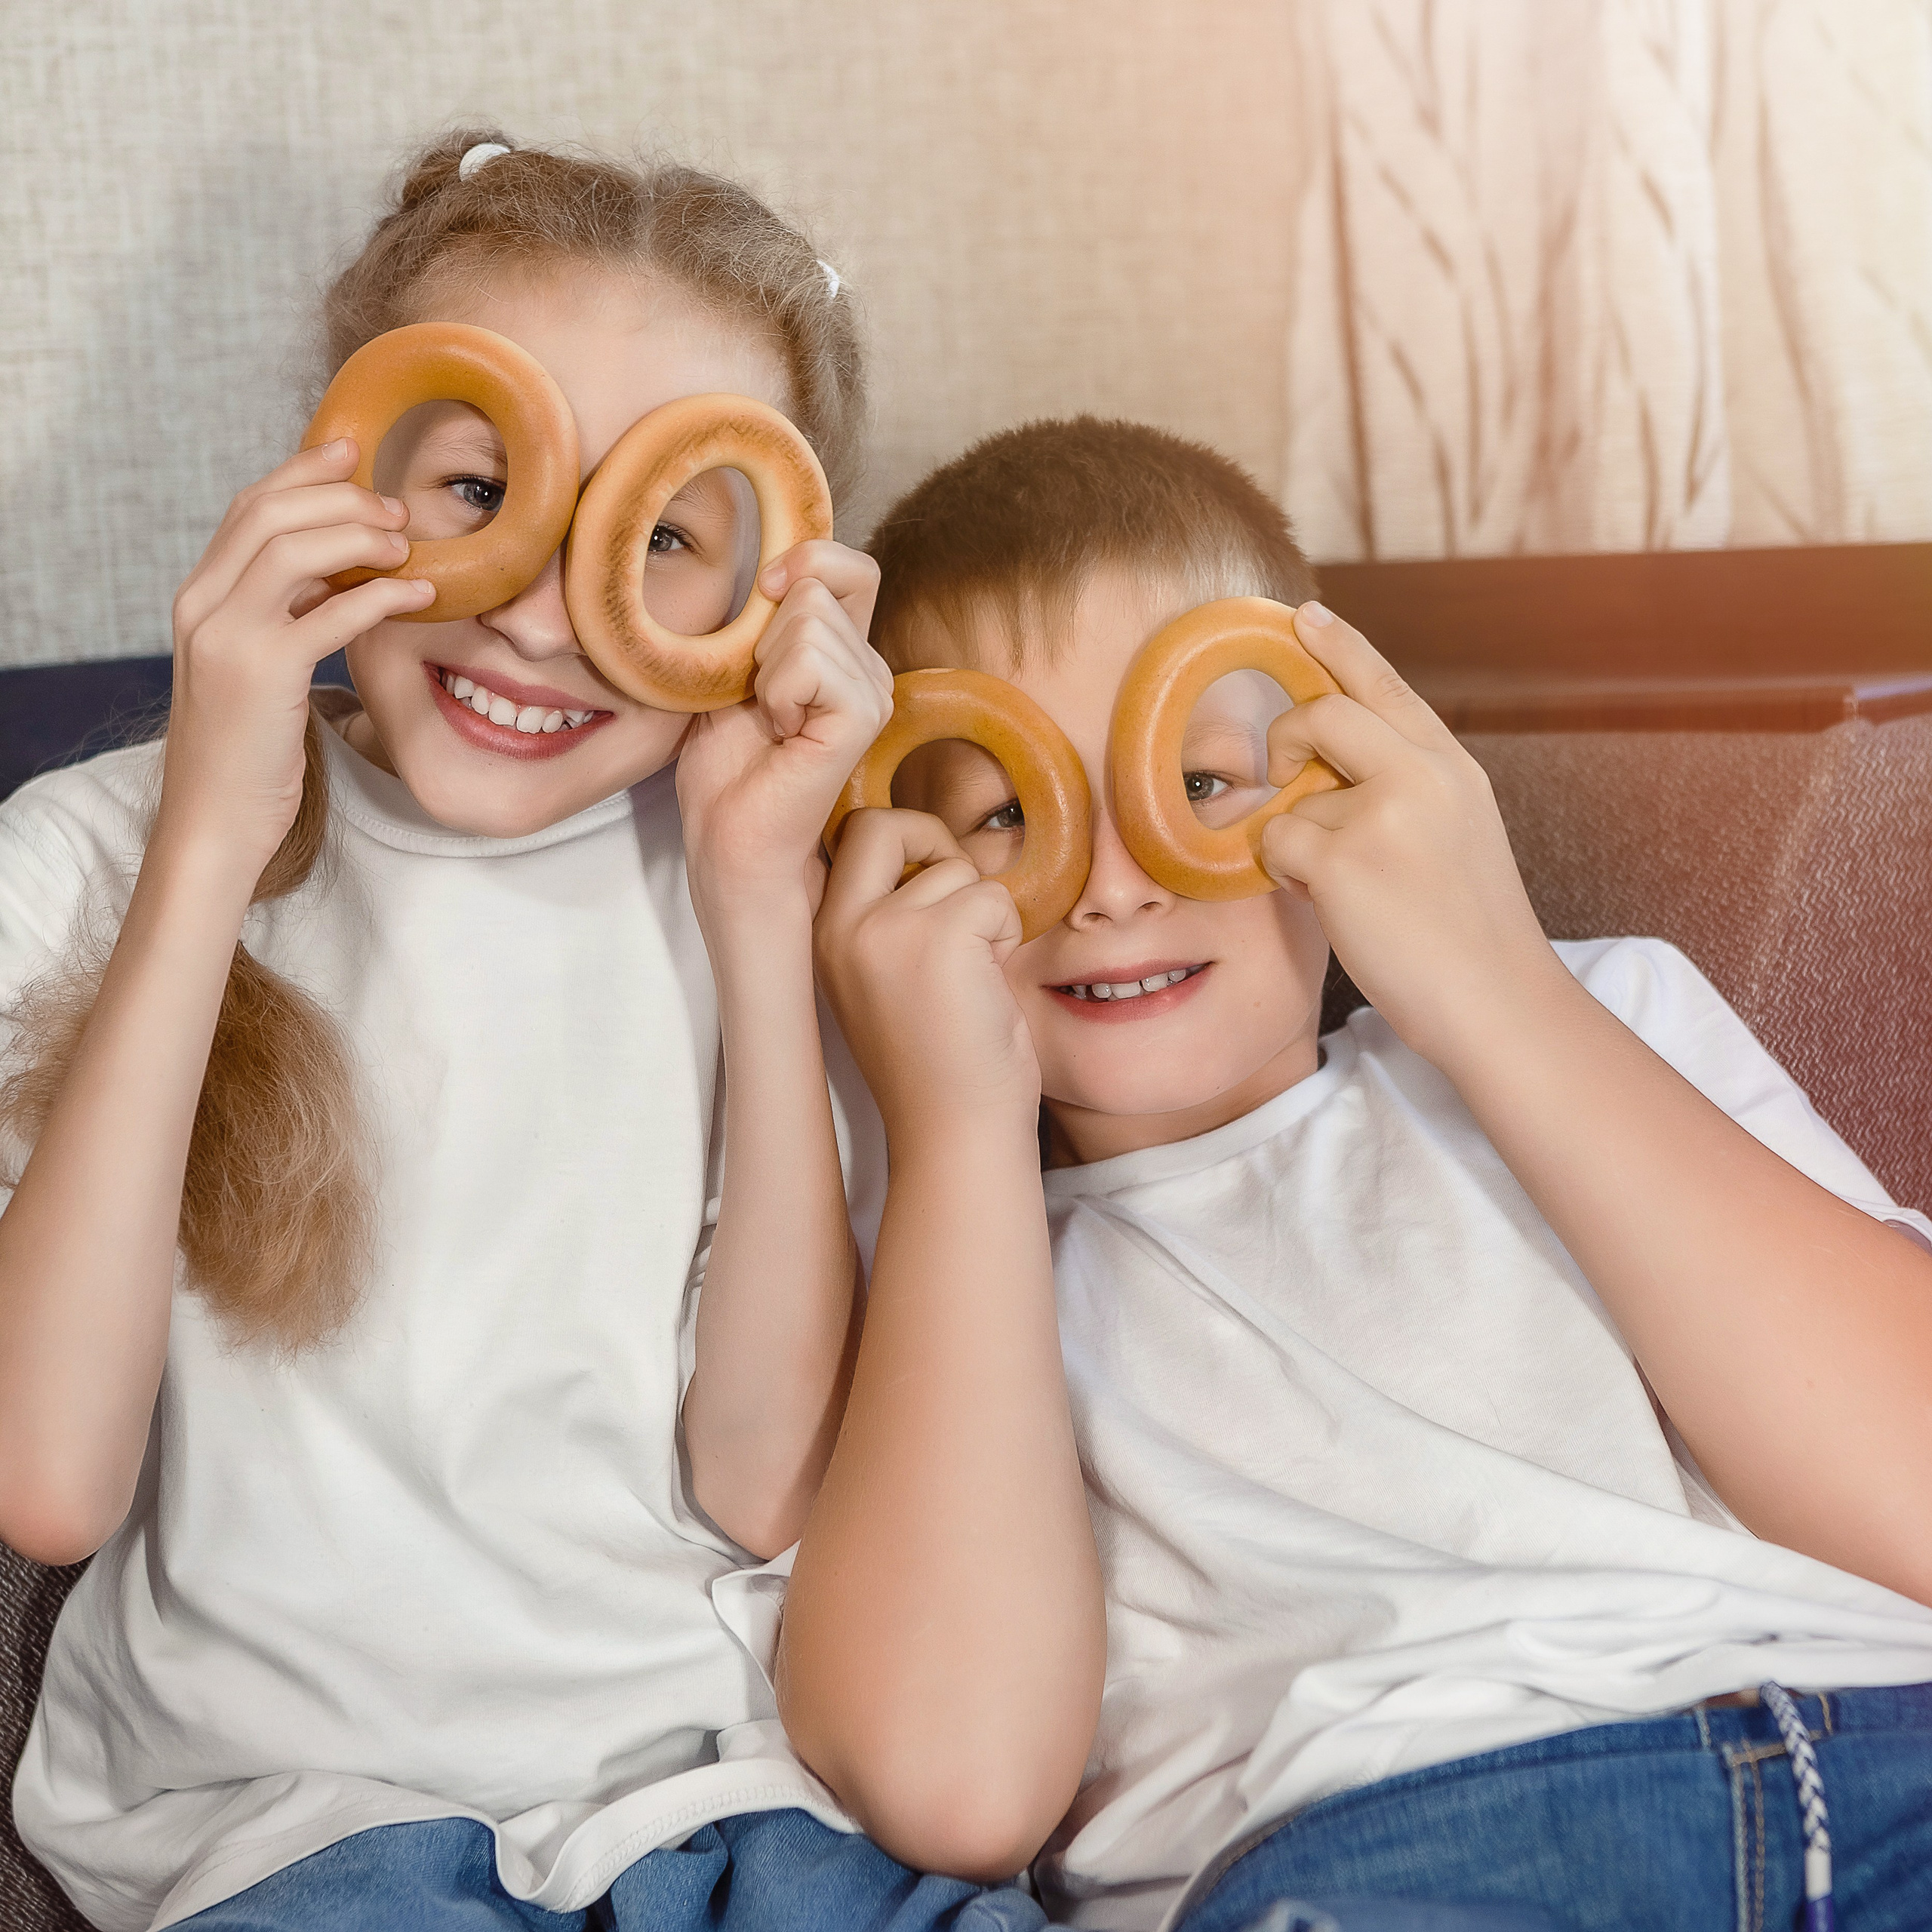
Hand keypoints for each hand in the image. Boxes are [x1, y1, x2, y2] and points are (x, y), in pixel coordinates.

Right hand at [161, 440, 433, 879]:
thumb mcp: (256, 670)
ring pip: (294, 548)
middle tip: (397, 506)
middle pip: (270, 512)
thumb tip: (338, 578)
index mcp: (198, 597)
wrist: (215, 821)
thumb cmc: (248, 752)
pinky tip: (423, 596)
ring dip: (361, 536)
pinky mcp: (263, 672)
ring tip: (409, 546)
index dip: (303, 473)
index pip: (249, 508)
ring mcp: (227, 635)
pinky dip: (382, 595)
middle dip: (340, 496)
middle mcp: (202, 604)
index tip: (352, 451)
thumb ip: (281, 618)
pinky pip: (331, 612)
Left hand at [677, 540, 892, 926]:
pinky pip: (809, 661)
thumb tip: (773, 568)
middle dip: (765, 634)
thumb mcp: (732, 672)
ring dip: (766, 670)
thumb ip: (761, 620)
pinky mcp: (863, 717)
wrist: (730, 841)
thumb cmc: (728, 772)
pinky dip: (776, 692)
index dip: (806, 560)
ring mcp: (872, 693)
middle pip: (819, 585)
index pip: (849, 568)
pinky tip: (783, 734)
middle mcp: (868, 670)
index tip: (763, 596)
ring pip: (809, 619)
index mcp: (842, 655)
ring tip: (771, 723)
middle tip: (760, 701)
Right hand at [815, 809, 1040, 1142]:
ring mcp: (884, 930)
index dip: (894, 844)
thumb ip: (885, 920)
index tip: (924, 879)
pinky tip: (988, 988)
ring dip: (982, 915)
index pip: (844, 841)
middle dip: (928, 838)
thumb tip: (927, 853)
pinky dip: (1007, 935)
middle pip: (879, 824)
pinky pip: (993, 898)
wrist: (955, 1135)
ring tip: (971, 978)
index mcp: (819, 938)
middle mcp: (840, 927)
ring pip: (956, 870)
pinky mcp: (937, 939)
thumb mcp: (882, 980)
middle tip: (957, 896)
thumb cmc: (934, 1066)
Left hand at [1258, 602, 1566, 1067]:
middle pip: (1323, 713)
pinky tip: (1333, 904)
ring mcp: (1383, 814)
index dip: (1340, 646)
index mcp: (1452, 766)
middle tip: (1282, 775)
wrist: (1499, 999)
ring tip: (1343, 885)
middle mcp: (1423, 775)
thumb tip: (1322, 773)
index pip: (1387, 685)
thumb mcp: (1457, 832)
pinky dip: (1288, 876)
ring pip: (1294, 799)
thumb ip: (1403, 788)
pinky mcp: (1345, 860)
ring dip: (1298, 842)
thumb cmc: (1469, 932)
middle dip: (1285, 739)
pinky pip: (1277, 845)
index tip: (1304, 615)